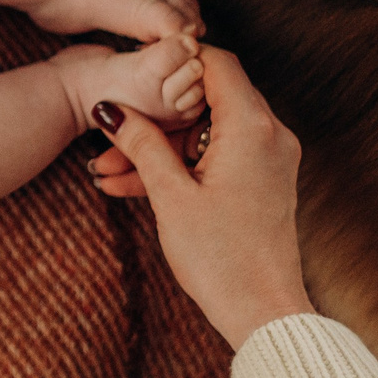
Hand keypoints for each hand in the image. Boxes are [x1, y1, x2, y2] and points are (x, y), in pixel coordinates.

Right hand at [91, 47, 315, 348]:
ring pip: (204, 133)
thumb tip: (111, 109)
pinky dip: (180, 166)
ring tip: (108, 175)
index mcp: (252, 128)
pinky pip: (216, 156)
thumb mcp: (171, 196)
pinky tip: (131, 187)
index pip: (214, 63)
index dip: (172, 65)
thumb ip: (141, 144)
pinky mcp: (262, 182)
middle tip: (108, 142)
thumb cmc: (222, 258)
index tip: (135, 76)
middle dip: (153, 119)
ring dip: (159, 149)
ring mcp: (268, 159)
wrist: (263, 314)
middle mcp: (269, 135)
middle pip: (204, 100)